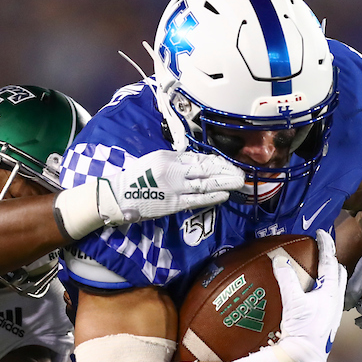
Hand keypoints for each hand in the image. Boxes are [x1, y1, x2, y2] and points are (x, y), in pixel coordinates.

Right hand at [106, 149, 244, 223]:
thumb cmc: (136, 178)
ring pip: (204, 184)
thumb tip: (195, 163)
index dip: (216, 161)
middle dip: (225, 171)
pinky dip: (211, 197)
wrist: (120, 196)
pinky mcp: (174, 204)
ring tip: (237, 182)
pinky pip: (196, 200)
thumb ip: (174, 161)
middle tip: (241, 172)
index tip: (229, 164)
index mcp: (169, 157)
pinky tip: (224, 195)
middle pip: (205, 169)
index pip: (198, 158)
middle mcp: (174, 170)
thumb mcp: (154, 160)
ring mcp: (175, 188)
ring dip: (223, 183)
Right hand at [272, 229, 346, 361]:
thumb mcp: (293, 302)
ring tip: (317, 272)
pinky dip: (323, 291)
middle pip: (339, 274)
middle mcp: (336, 301)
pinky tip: (312, 296)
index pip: (331, 262)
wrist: (303, 358)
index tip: (320, 233)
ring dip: (329, 277)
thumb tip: (279, 260)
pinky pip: (329, 299)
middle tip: (320, 252)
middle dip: (332, 261)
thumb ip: (287, 279)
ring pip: (336, 287)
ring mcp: (333, 313)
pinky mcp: (327, 322)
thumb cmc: (302, 330)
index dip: (326, 246)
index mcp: (331, 293)